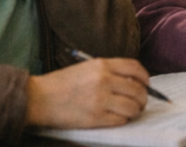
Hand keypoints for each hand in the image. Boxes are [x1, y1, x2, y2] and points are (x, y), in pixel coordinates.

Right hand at [25, 57, 149, 127]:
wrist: (39, 98)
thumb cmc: (62, 83)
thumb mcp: (87, 68)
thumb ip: (109, 72)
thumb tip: (134, 81)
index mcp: (102, 65)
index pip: (135, 68)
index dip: (145, 78)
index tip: (146, 84)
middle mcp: (104, 80)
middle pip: (138, 90)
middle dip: (143, 98)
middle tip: (140, 102)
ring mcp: (100, 99)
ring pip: (132, 107)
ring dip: (135, 110)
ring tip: (131, 111)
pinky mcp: (95, 117)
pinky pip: (121, 120)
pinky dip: (123, 119)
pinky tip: (117, 117)